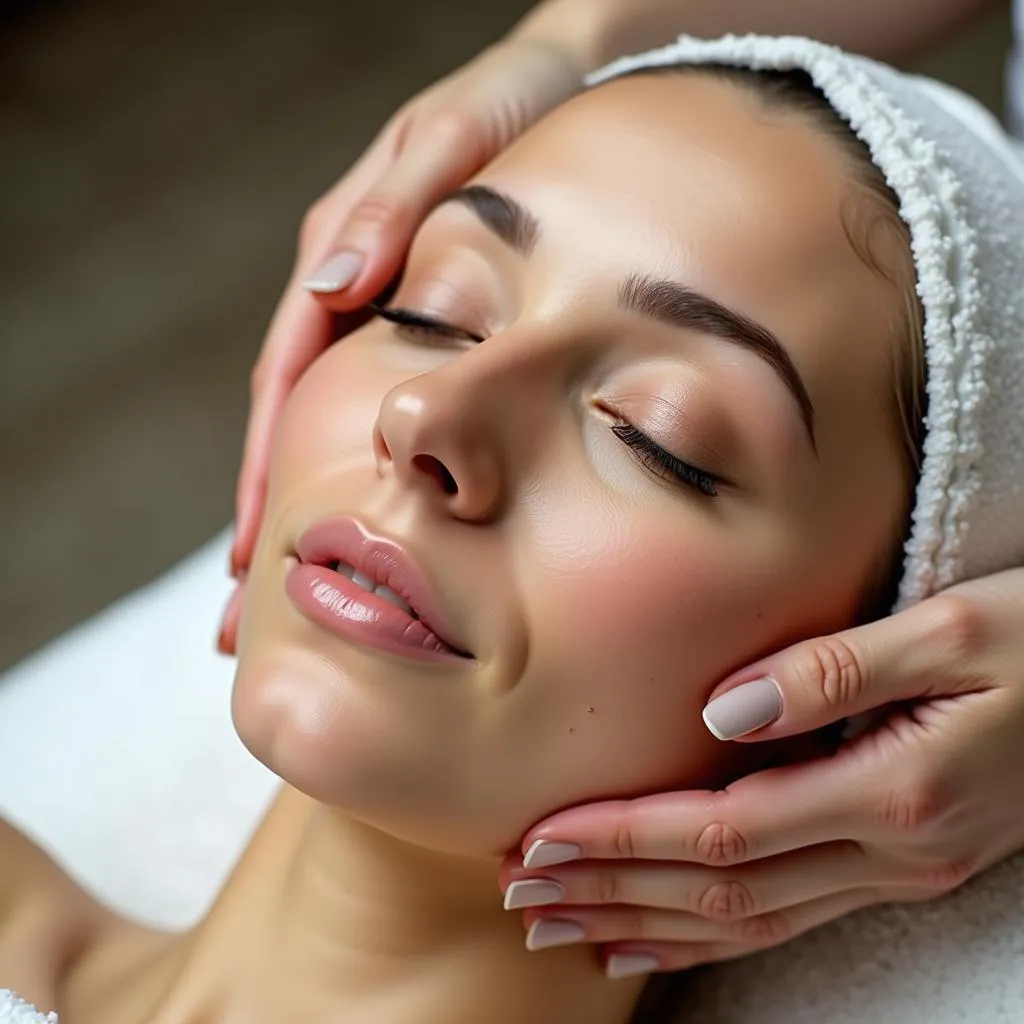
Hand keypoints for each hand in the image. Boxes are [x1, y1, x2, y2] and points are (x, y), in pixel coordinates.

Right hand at [217, 34, 586, 650]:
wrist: (565, 81)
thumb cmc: (511, 108)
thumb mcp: (450, 144)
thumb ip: (391, 210)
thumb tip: (331, 291)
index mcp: (343, 257)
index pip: (287, 382)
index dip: (268, 472)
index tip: (256, 558)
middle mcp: (350, 293)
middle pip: (295, 421)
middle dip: (270, 518)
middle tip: (251, 617)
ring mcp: (382, 312)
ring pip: (334, 425)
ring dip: (307, 510)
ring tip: (291, 599)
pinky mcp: (423, 321)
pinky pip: (382, 404)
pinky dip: (363, 470)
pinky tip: (368, 523)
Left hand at [500, 568, 1023, 977]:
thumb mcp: (951, 630)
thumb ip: (834, 671)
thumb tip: (721, 707)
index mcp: (894, 793)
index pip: (723, 834)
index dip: (626, 839)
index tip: (544, 837)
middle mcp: (890, 852)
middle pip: (719, 892)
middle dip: (612, 892)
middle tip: (522, 891)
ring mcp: (898, 871)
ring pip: (745, 922)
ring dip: (644, 922)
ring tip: (561, 925)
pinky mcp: (900, 864)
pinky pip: (786, 916)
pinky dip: (708, 935)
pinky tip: (653, 939)